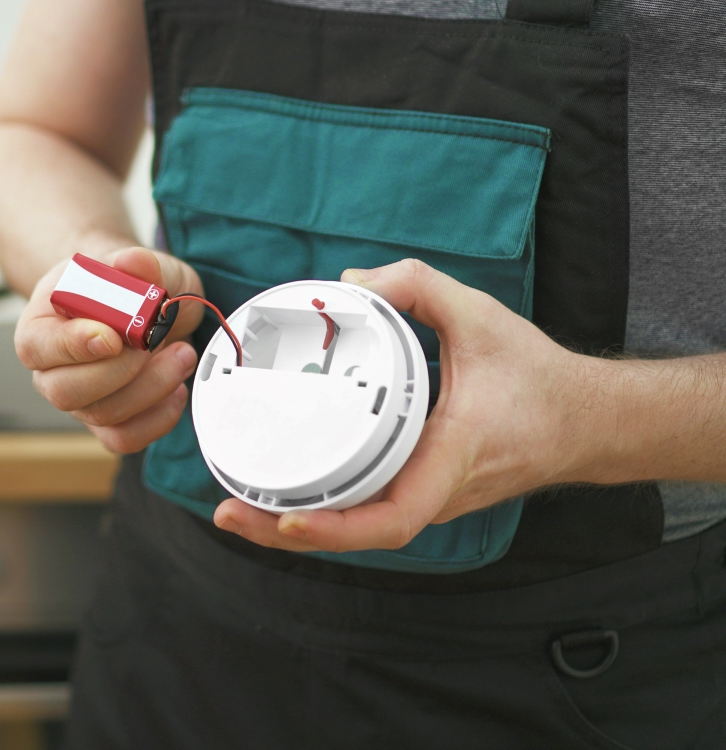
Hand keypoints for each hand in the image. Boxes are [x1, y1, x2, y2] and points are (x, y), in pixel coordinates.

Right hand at [16, 247, 204, 453]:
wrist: (141, 304)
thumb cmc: (128, 284)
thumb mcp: (140, 264)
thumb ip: (140, 262)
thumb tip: (133, 262)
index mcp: (40, 324)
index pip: (38, 347)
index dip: (74, 346)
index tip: (113, 336)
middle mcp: (51, 369)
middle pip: (65, 392)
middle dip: (118, 373)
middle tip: (153, 345)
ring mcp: (79, 400)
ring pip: (101, 415)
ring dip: (148, 389)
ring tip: (180, 355)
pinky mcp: (108, 422)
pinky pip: (123, 438)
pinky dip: (156, 420)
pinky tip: (176, 390)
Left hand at [213, 258, 599, 552]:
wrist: (587, 424)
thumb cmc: (538, 377)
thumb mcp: (482, 315)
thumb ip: (418, 285)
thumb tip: (349, 281)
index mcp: (452, 457)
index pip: (395, 517)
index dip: (337, 527)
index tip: (287, 518)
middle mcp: (437, 492)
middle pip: (354, 534)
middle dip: (285, 533)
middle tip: (227, 513)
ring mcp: (429, 501)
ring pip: (355, 531)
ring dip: (294, 529)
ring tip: (236, 512)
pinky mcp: (423, 495)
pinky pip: (365, 514)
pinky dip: (320, 513)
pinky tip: (277, 500)